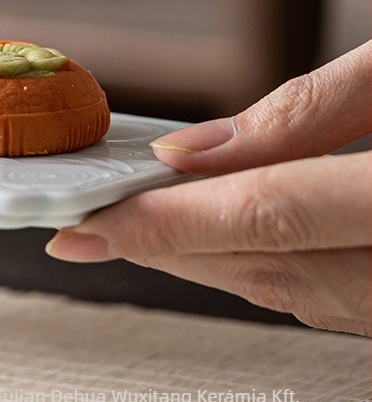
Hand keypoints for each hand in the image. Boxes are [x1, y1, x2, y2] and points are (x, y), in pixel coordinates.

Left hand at [46, 42, 370, 335]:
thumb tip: (199, 146)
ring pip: (284, 290)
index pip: (267, 213)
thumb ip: (308, 109)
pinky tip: (210, 238)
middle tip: (85, 224)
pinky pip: (316, 292)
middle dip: (162, 241)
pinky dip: (252, 261)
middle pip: (262, 265)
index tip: (92, 215)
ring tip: (129, 227)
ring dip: (198, 256)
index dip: (168, 216)